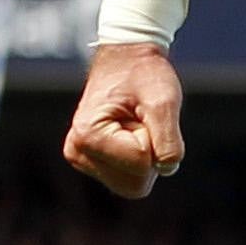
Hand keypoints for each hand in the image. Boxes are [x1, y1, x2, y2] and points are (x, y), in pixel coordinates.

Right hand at [65, 44, 186, 197]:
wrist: (126, 59)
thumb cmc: (144, 74)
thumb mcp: (164, 101)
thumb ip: (169, 140)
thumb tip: (167, 170)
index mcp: (88, 135)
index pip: (142, 165)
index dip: (154, 140)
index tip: (141, 113)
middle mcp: (76, 151)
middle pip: (135, 186)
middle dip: (149, 155)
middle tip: (140, 121)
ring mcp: (80, 158)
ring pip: (132, 186)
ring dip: (144, 157)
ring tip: (134, 124)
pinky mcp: (89, 162)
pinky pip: (127, 179)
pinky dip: (137, 159)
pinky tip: (128, 132)